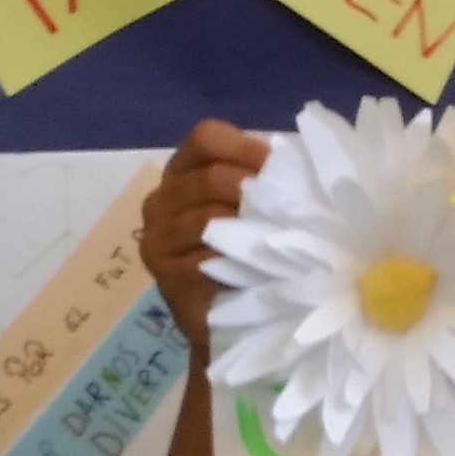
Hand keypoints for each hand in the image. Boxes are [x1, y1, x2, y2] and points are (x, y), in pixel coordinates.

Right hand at [144, 119, 266, 363]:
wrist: (226, 317)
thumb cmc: (244, 255)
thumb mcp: (252, 209)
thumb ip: (263, 180)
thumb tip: (296, 159)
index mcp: (182, 172)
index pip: (205, 138)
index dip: (244, 146)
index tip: (278, 164)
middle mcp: (160, 200)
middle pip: (208, 177)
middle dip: (252, 191)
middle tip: (287, 209)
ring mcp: (157, 239)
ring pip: (205, 218)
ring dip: (247, 227)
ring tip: (278, 238)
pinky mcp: (164, 275)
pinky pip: (202, 258)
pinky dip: (234, 261)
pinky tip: (256, 267)